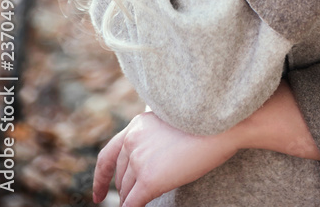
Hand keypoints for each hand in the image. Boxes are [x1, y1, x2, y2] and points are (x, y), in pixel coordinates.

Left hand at [92, 110, 239, 206]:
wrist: (221, 125)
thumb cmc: (205, 123)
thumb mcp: (171, 122)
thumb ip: (154, 135)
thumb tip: (152, 156)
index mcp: (136, 126)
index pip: (108, 155)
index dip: (101, 178)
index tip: (98, 194)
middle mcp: (132, 141)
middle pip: (121, 177)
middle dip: (127, 190)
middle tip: (137, 198)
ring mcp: (139, 161)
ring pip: (127, 192)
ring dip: (135, 199)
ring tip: (147, 200)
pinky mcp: (148, 180)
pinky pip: (132, 205)